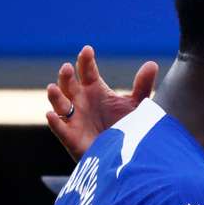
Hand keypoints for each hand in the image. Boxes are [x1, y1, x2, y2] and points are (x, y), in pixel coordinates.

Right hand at [46, 45, 157, 160]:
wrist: (122, 154)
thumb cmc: (124, 126)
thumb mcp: (136, 105)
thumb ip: (142, 86)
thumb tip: (152, 64)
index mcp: (94, 90)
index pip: (87, 72)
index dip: (86, 61)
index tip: (88, 50)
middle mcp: (81, 101)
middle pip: (70, 85)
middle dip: (67, 76)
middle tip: (68, 67)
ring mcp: (74, 118)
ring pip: (60, 104)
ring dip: (56, 96)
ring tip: (53, 88)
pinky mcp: (71, 136)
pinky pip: (60, 128)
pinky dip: (55, 122)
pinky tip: (51, 115)